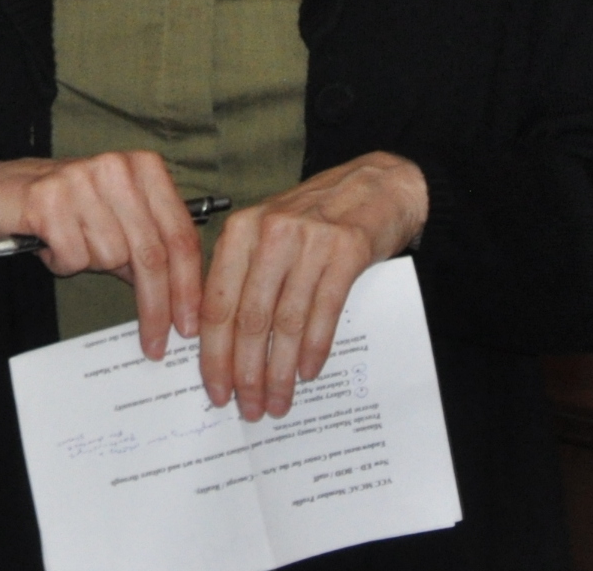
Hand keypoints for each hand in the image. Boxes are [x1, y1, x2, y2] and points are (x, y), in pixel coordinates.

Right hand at [0, 153, 204, 358]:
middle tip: (156, 344)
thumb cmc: (59, 211)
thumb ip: (146, 249)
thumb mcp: (112, 223)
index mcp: (143, 168)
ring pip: (111, 257)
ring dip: (90, 266)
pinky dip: (62, 262)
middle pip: (152, 253)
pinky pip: (73, 257)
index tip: (189, 325)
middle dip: (156, 305)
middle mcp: (117, 167)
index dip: (189, 284)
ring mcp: (82, 179)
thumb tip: (181, 299)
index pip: (179, 234)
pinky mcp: (47, 199)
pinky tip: (49, 243)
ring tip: (70, 245)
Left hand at [200, 152, 426, 418]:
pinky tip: (307, 373)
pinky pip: (324, 311)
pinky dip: (314, 348)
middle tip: (249, 408)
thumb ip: (242, 275)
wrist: (377, 183)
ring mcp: (310, 240)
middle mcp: (271, 233)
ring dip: (279, 370)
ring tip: (278, 402)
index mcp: (241, 231)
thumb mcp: (268, 233)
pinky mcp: (346, 250)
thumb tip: (222, 346)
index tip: (217, 391)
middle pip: (249, 318)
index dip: (214, 355)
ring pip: (285, 321)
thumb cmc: (316, 217)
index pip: (218, 304)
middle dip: (246, 372)